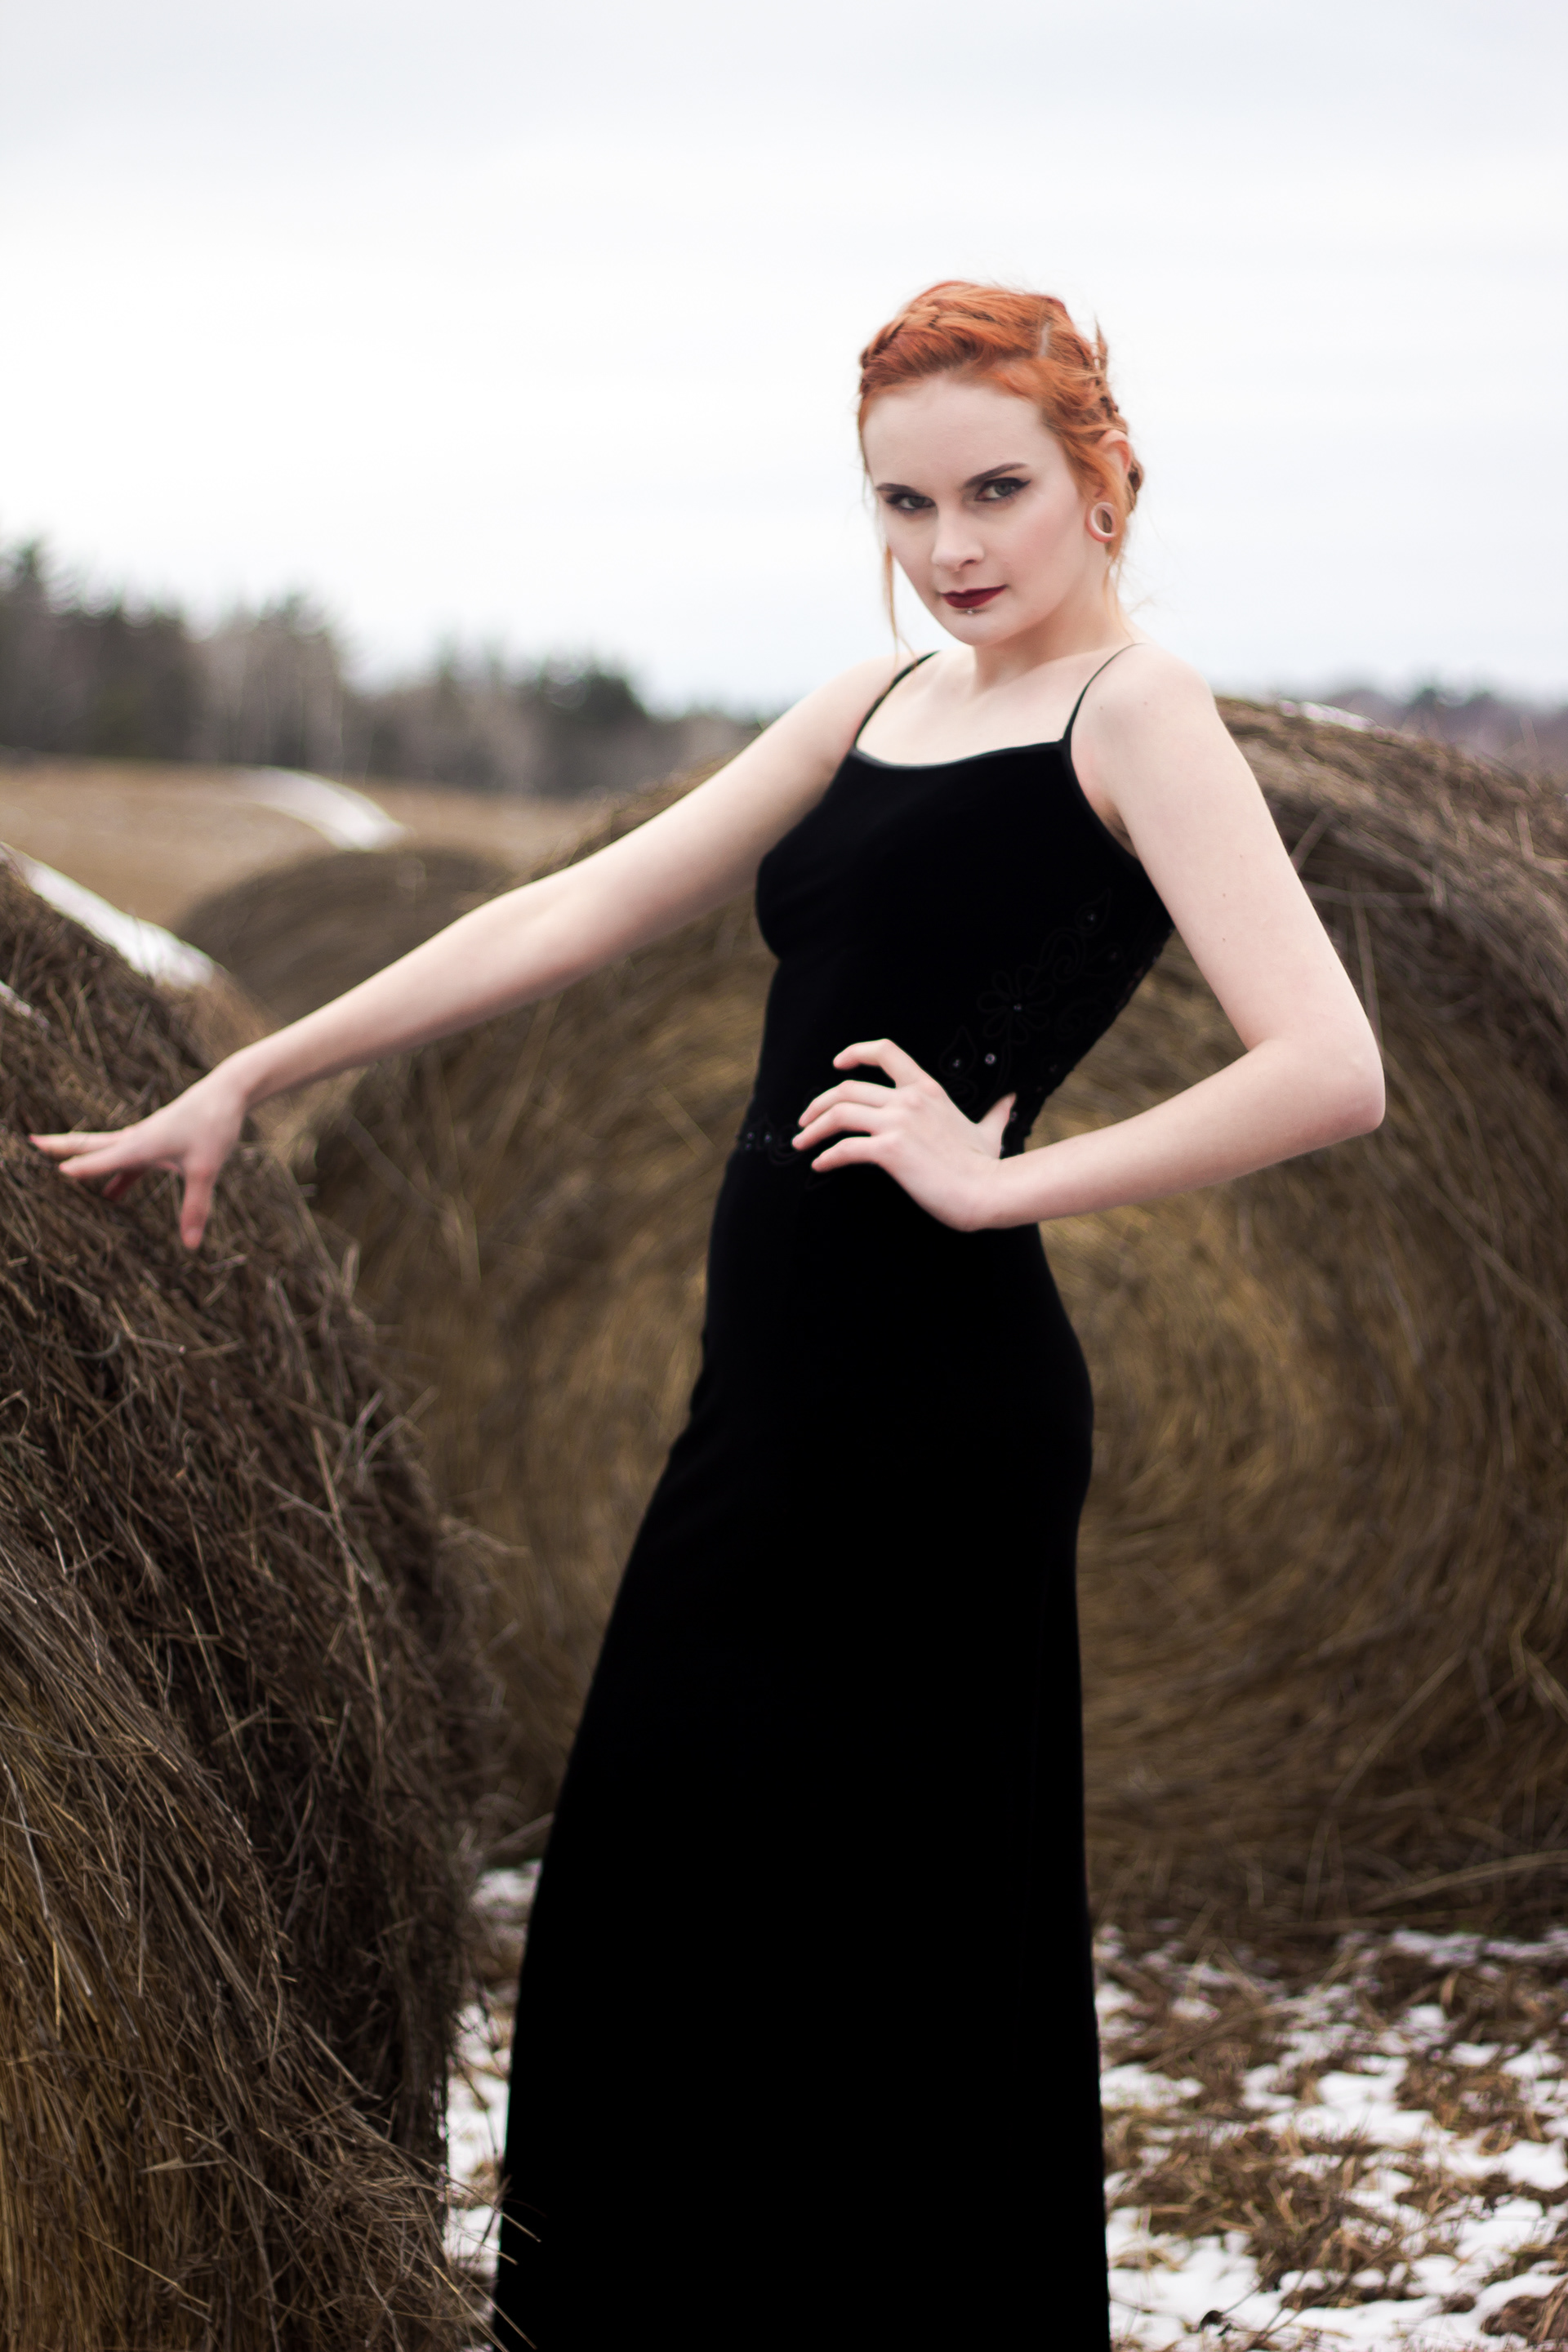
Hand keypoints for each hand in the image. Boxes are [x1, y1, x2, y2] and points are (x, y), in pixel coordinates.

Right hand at [29, 1065, 249, 1251]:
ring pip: (106, 1151)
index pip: (102, 1159)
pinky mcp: (157, 1141)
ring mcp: (145, 1139)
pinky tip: (110, 1194)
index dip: (81, 1169)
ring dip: (83, 1160)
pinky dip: (115, 1175)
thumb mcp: (206, 1170)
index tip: (54, 1174)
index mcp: (141, 1144)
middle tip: (30, 1145)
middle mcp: (137, 1139)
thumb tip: (191, 1246)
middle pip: (91, 1144)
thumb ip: (196, 1207)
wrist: (228, 1092)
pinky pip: (128, 1161)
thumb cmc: (215, 1126)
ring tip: (58, 1172)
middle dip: (61, 1147)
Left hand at [793, 1038, 1015, 1230]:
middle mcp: (910, 1099)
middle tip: (804, 1121)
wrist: (987, 1192)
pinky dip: (826, 1157)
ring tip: (801, 1144)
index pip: (885, 1051)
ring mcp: (899, 1123)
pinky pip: (845, 1149)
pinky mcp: (891, 1152)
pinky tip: (820, 1166)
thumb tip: (1012, 1098)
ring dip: (813, 1128)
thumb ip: (997, 1111)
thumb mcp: (991, 1130)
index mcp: (927, 1089)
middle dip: (817, 1104)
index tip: (836, 1065)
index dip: (855, 1053)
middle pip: (847, 1088)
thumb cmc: (987, 1166)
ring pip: (839, 1114)